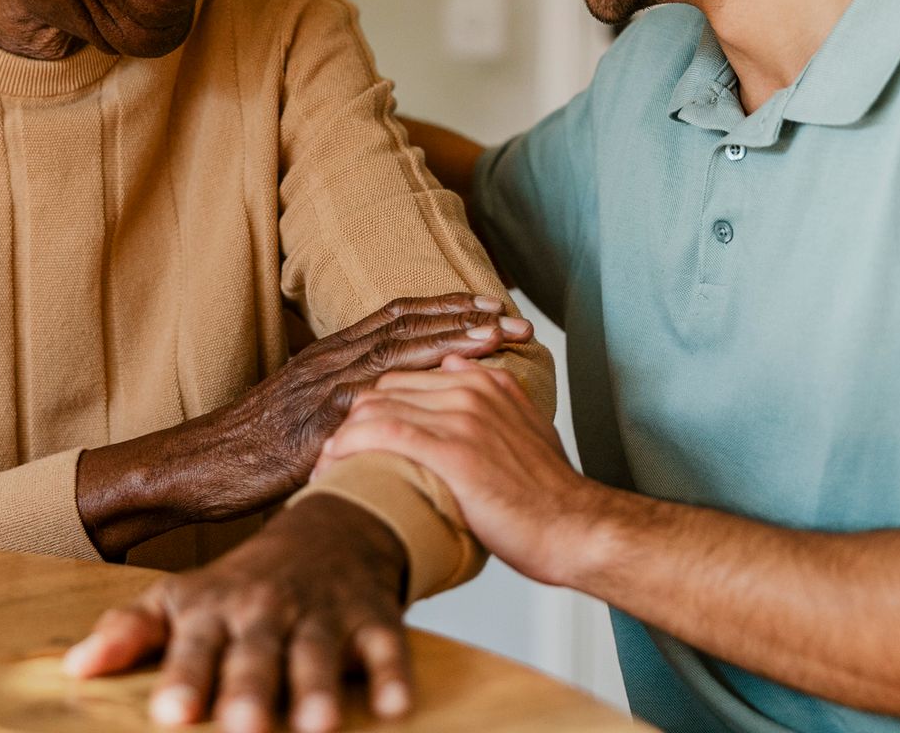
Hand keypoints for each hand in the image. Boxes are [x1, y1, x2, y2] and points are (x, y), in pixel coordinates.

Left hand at [64, 494, 410, 732]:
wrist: (331, 528)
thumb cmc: (243, 583)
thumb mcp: (183, 596)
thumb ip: (131, 631)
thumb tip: (73, 668)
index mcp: (215, 609)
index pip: (195, 646)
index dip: (184, 678)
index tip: (171, 713)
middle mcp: (267, 612)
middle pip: (258, 655)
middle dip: (251, 689)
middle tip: (244, 728)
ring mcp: (322, 613)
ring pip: (319, 654)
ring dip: (319, 690)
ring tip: (317, 728)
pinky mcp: (373, 618)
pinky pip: (386, 647)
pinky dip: (392, 675)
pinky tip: (395, 708)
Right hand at [76, 293, 531, 560]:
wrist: (197, 465)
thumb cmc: (249, 447)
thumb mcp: (303, 413)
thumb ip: (343, 403)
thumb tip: (385, 409)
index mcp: (330, 354)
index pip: (400, 318)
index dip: (449, 309)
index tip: (494, 306)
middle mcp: (330, 360)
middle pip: (409, 324)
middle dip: (466, 318)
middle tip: (516, 317)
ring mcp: (322, 388)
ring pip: (396, 351)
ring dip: (451, 341)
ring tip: (496, 336)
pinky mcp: (316, 422)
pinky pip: (371, 398)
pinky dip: (414, 388)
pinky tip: (446, 390)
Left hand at [318, 354, 589, 585]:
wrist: (577, 528)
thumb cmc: (547, 495)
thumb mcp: (525, 431)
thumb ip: (493, 399)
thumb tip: (455, 371)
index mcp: (484, 383)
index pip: (404, 378)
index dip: (369, 408)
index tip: (348, 439)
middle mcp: (471, 390)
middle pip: (382, 388)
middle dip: (346, 421)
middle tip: (325, 458)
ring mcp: (462, 417)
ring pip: (375, 408)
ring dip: (339, 439)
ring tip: (322, 471)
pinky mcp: (454, 450)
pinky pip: (384, 434)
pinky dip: (349, 450)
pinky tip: (332, 471)